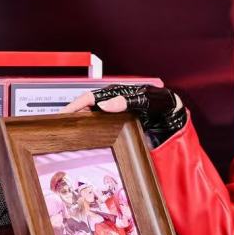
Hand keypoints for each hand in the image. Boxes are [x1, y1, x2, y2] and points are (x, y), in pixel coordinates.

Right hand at [61, 85, 186, 146]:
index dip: (75, 105)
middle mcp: (112, 103)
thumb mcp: (146, 100)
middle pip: (87, 109)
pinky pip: (101, 128)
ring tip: (69, 135)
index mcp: (116, 94)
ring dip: (81, 125)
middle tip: (60, 128)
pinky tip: (87, 141)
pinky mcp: (118, 126)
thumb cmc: (161, 103)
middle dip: (73, 116)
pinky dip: (91, 133)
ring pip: (92, 119)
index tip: (64, 114)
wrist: (173, 115)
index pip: (90, 98)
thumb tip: (104, 105)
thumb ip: (127, 101)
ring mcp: (114, 115)